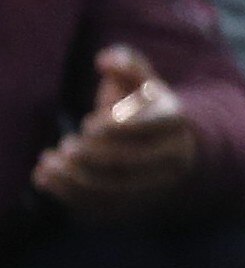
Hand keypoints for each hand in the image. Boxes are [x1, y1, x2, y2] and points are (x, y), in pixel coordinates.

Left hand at [31, 48, 198, 221]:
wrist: (172, 149)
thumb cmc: (146, 109)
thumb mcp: (142, 82)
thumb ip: (127, 64)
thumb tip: (105, 59)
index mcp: (174, 121)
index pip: (151, 126)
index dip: (117, 126)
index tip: (88, 123)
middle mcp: (173, 156)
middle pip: (131, 161)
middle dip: (92, 154)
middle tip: (67, 144)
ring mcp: (156, 185)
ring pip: (115, 189)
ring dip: (75, 178)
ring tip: (49, 163)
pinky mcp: (135, 205)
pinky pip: (103, 208)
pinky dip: (70, 196)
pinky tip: (46, 180)